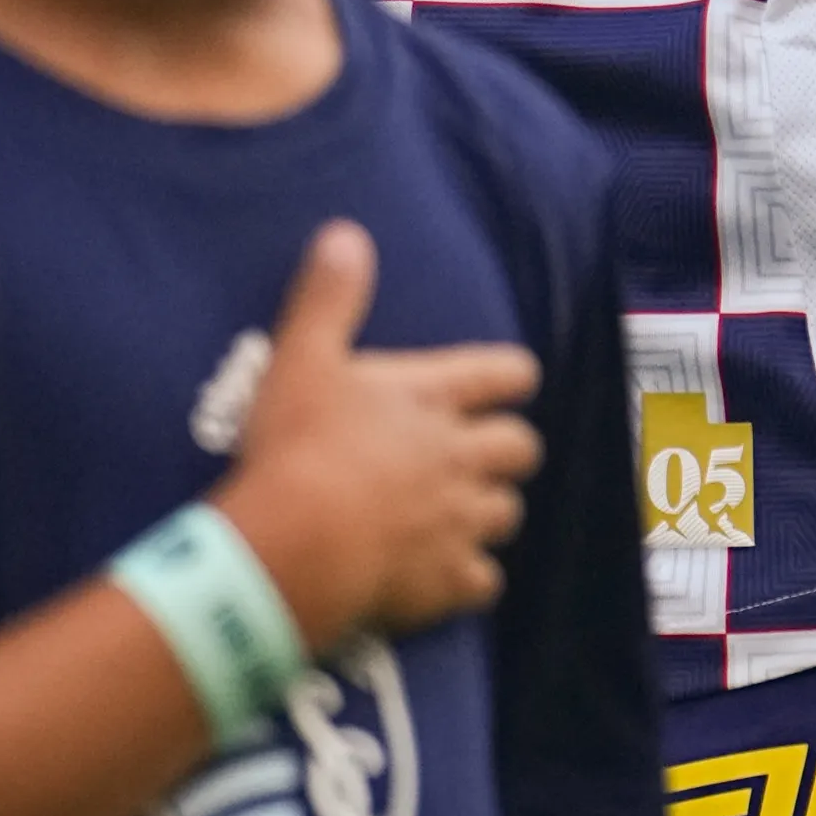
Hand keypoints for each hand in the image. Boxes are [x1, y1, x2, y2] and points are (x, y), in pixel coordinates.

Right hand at [218, 220, 542, 650]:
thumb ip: (328, 296)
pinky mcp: (447, 582)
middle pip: (520, 448)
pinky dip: (471, 578)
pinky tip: (446, 577)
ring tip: (461, 512)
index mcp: (433, 396)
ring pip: (507, 513)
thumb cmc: (297, 444)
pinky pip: (484, 583)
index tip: (508, 382)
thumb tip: (345, 233)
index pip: (506, 373)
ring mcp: (459, 522)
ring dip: (490, 510)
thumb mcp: (302, 356)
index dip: (511, 376)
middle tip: (481, 452)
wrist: (295, 546)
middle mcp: (460, 456)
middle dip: (507, 448)